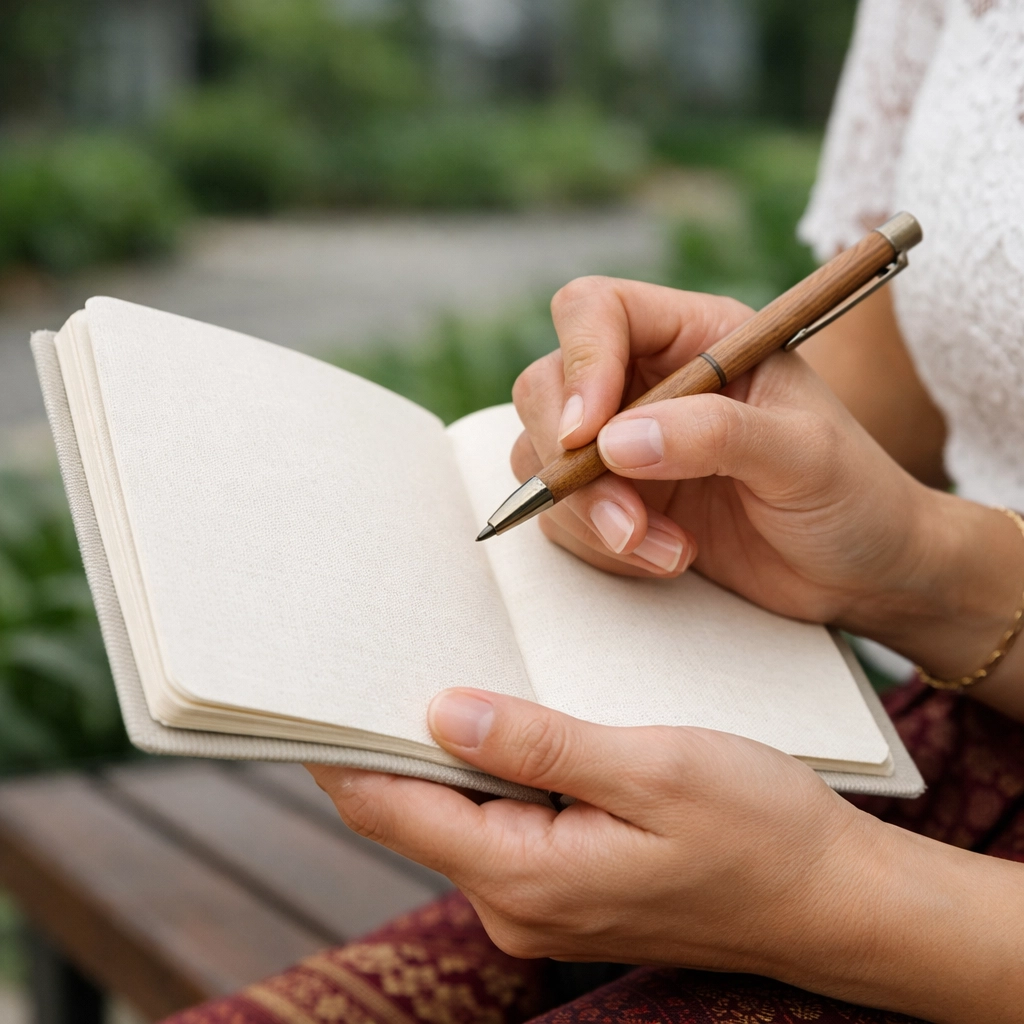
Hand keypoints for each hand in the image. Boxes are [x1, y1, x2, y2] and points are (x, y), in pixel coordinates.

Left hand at [311, 689, 871, 971]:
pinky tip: (498, 727)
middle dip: (386, 743)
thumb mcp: (654, 768)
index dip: (341, 752)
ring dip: (439, 755)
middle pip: (415, 815)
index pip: (393, 810)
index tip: (306, 690)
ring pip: (455, 819)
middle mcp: (517, 906)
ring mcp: (541, 905)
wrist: (835, 900)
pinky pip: (498, 828)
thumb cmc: (761, 829)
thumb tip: (441, 713)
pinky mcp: (567, 890)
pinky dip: (484, 777)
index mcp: (528, 877)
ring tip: (430, 675)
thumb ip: (541, 745)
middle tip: (369, 657)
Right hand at [511, 277, 1022, 672]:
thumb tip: (614, 441)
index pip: (598, 312)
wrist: (861, 572)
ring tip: (662, 549)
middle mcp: (649, 382)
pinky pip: (562, 514)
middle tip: (626, 519)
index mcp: (699, 337)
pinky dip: (598, 545)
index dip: (581, 363)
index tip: (589, 436)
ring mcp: (626, 445)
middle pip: (547, 387)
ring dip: (587, 513)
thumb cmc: (852, 494)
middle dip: (568, 461)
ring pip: (540, 457)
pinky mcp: (618, 500)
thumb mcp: (803, 453)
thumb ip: (715, 434)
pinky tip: (666, 558)